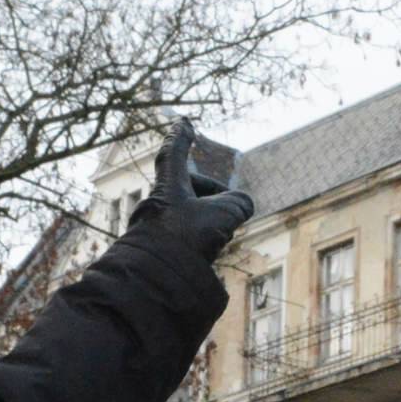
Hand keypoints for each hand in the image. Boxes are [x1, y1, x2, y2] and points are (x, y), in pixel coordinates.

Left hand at [138, 117, 253, 262]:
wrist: (160, 278)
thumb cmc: (187, 238)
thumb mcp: (224, 213)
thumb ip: (240, 202)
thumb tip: (241, 205)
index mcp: (169, 186)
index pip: (174, 153)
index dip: (181, 137)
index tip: (183, 123)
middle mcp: (161, 202)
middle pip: (193, 189)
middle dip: (213, 197)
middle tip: (227, 211)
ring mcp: (161, 225)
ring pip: (195, 214)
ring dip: (212, 222)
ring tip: (215, 239)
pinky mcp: (164, 247)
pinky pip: (191, 235)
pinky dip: (204, 240)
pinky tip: (207, 254)